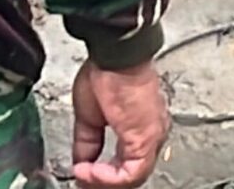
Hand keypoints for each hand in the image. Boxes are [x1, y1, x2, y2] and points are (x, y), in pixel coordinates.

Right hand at [71, 60, 166, 186]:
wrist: (115, 58)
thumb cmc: (108, 74)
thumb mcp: (90, 116)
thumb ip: (87, 142)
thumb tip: (81, 161)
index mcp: (141, 128)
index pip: (128, 165)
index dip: (103, 175)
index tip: (83, 174)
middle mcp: (152, 133)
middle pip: (133, 174)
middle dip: (103, 182)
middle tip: (82, 180)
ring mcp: (152, 136)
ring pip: (134, 178)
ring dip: (103, 182)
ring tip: (83, 175)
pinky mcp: (145, 137)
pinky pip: (131, 173)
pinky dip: (107, 178)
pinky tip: (88, 169)